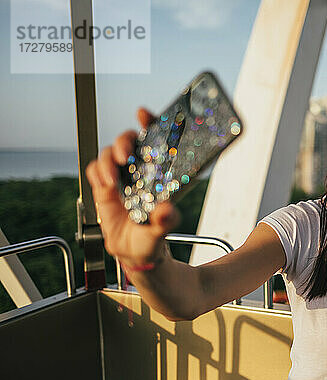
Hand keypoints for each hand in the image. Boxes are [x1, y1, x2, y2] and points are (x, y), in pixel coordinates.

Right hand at [85, 108, 179, 266]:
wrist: (134, 251)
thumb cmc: (153, 234)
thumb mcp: (164, 229)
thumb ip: (166, 220)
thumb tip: (166, 211)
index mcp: (160, 171)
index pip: (156, 138)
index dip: (150, 122)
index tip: (143, 114)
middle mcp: (141, 168)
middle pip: (129, 140)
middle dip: (124, 141)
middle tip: (125, 154)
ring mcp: (122, 175)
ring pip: (109, 152)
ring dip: (108, 159)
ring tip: (112, 179)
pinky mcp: (104, 185)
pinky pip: (94, 168)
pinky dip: (97, 172)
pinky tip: (104, 185)